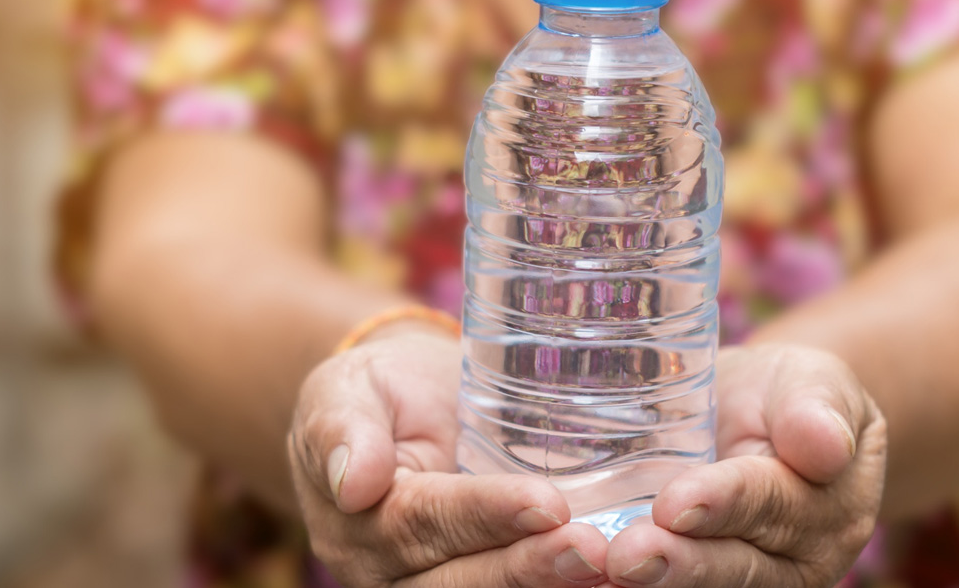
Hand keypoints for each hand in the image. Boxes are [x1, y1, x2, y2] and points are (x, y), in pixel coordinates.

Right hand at [288, 328, 610, 586]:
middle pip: (463, 580)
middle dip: (529, 568)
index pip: (425, 524)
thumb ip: (344, 429)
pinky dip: (563, 586)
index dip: (485, 516)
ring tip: (610, 566)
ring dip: (553, 585)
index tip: (545, 502)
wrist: (403, 406)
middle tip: (592, 549)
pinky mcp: (481, 578)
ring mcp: (436, 584)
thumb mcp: (346, 390)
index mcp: (362, 525)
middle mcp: (394, 573)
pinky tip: (614, 577)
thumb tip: (354, 483)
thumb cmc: (377, 391)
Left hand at [605, 344, 886, 586]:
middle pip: (732, 568)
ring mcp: (745, 582)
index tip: (675, 503)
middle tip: (624, 557)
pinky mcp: (694, 583)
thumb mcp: (812, 383)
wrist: (761, 423)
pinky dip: (617, 586)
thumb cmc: (787, 396)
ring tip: (597, 571)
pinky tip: (580, 579)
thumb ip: (816, 408)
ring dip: (648, 584)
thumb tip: (825, 446)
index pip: (771, 505)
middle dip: (677, 565)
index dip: (723, 505)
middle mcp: (791, 564)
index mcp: (826, 511)